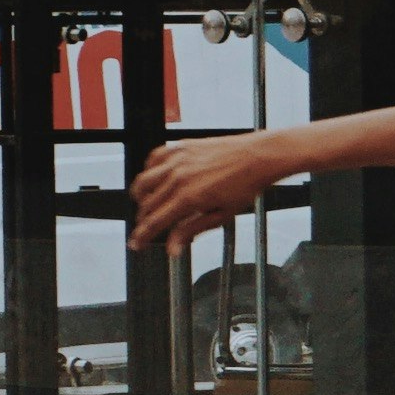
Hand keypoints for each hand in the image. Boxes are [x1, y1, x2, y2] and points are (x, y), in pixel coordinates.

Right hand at [129, 129, 295, 256]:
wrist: (258, 156)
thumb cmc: (246, 185)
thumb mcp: (221, 215)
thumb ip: (193, 229)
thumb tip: (173, 248)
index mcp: (188, 198)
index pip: (155, 222)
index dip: (142, 236)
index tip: (135, 244)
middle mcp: (178, 178)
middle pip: (147, 204)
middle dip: (142, 220)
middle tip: (146, 227)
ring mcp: (177, 160)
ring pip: (144, 181)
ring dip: (139, 196)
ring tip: (144, 205)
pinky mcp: (180, 146)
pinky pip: (153, 158)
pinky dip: (148, 170)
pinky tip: (154, 178)